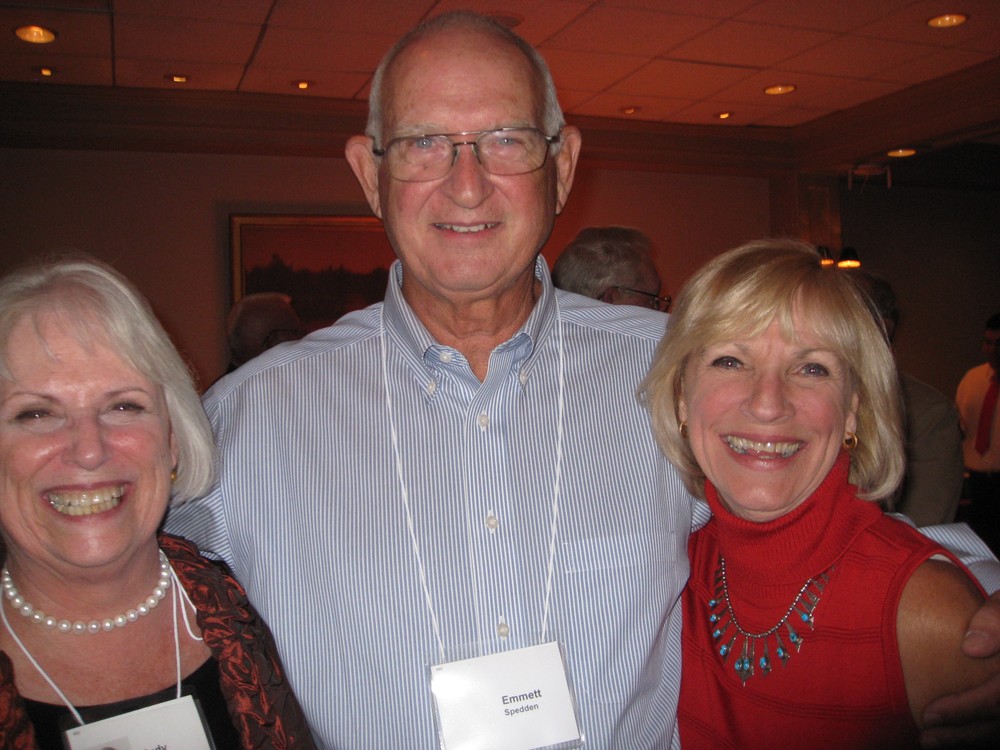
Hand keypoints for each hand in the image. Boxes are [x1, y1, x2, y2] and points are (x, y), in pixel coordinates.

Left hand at [920, 592, 999, 747]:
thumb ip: (995, 619)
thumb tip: (971, 648)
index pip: (998, 698)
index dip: (965, 709)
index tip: (929, 714)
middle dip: (962, 736)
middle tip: (925, 740)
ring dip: (969, 741)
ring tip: (932, 743)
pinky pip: (999, 728)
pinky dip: (979, 737)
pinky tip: (953, 740)